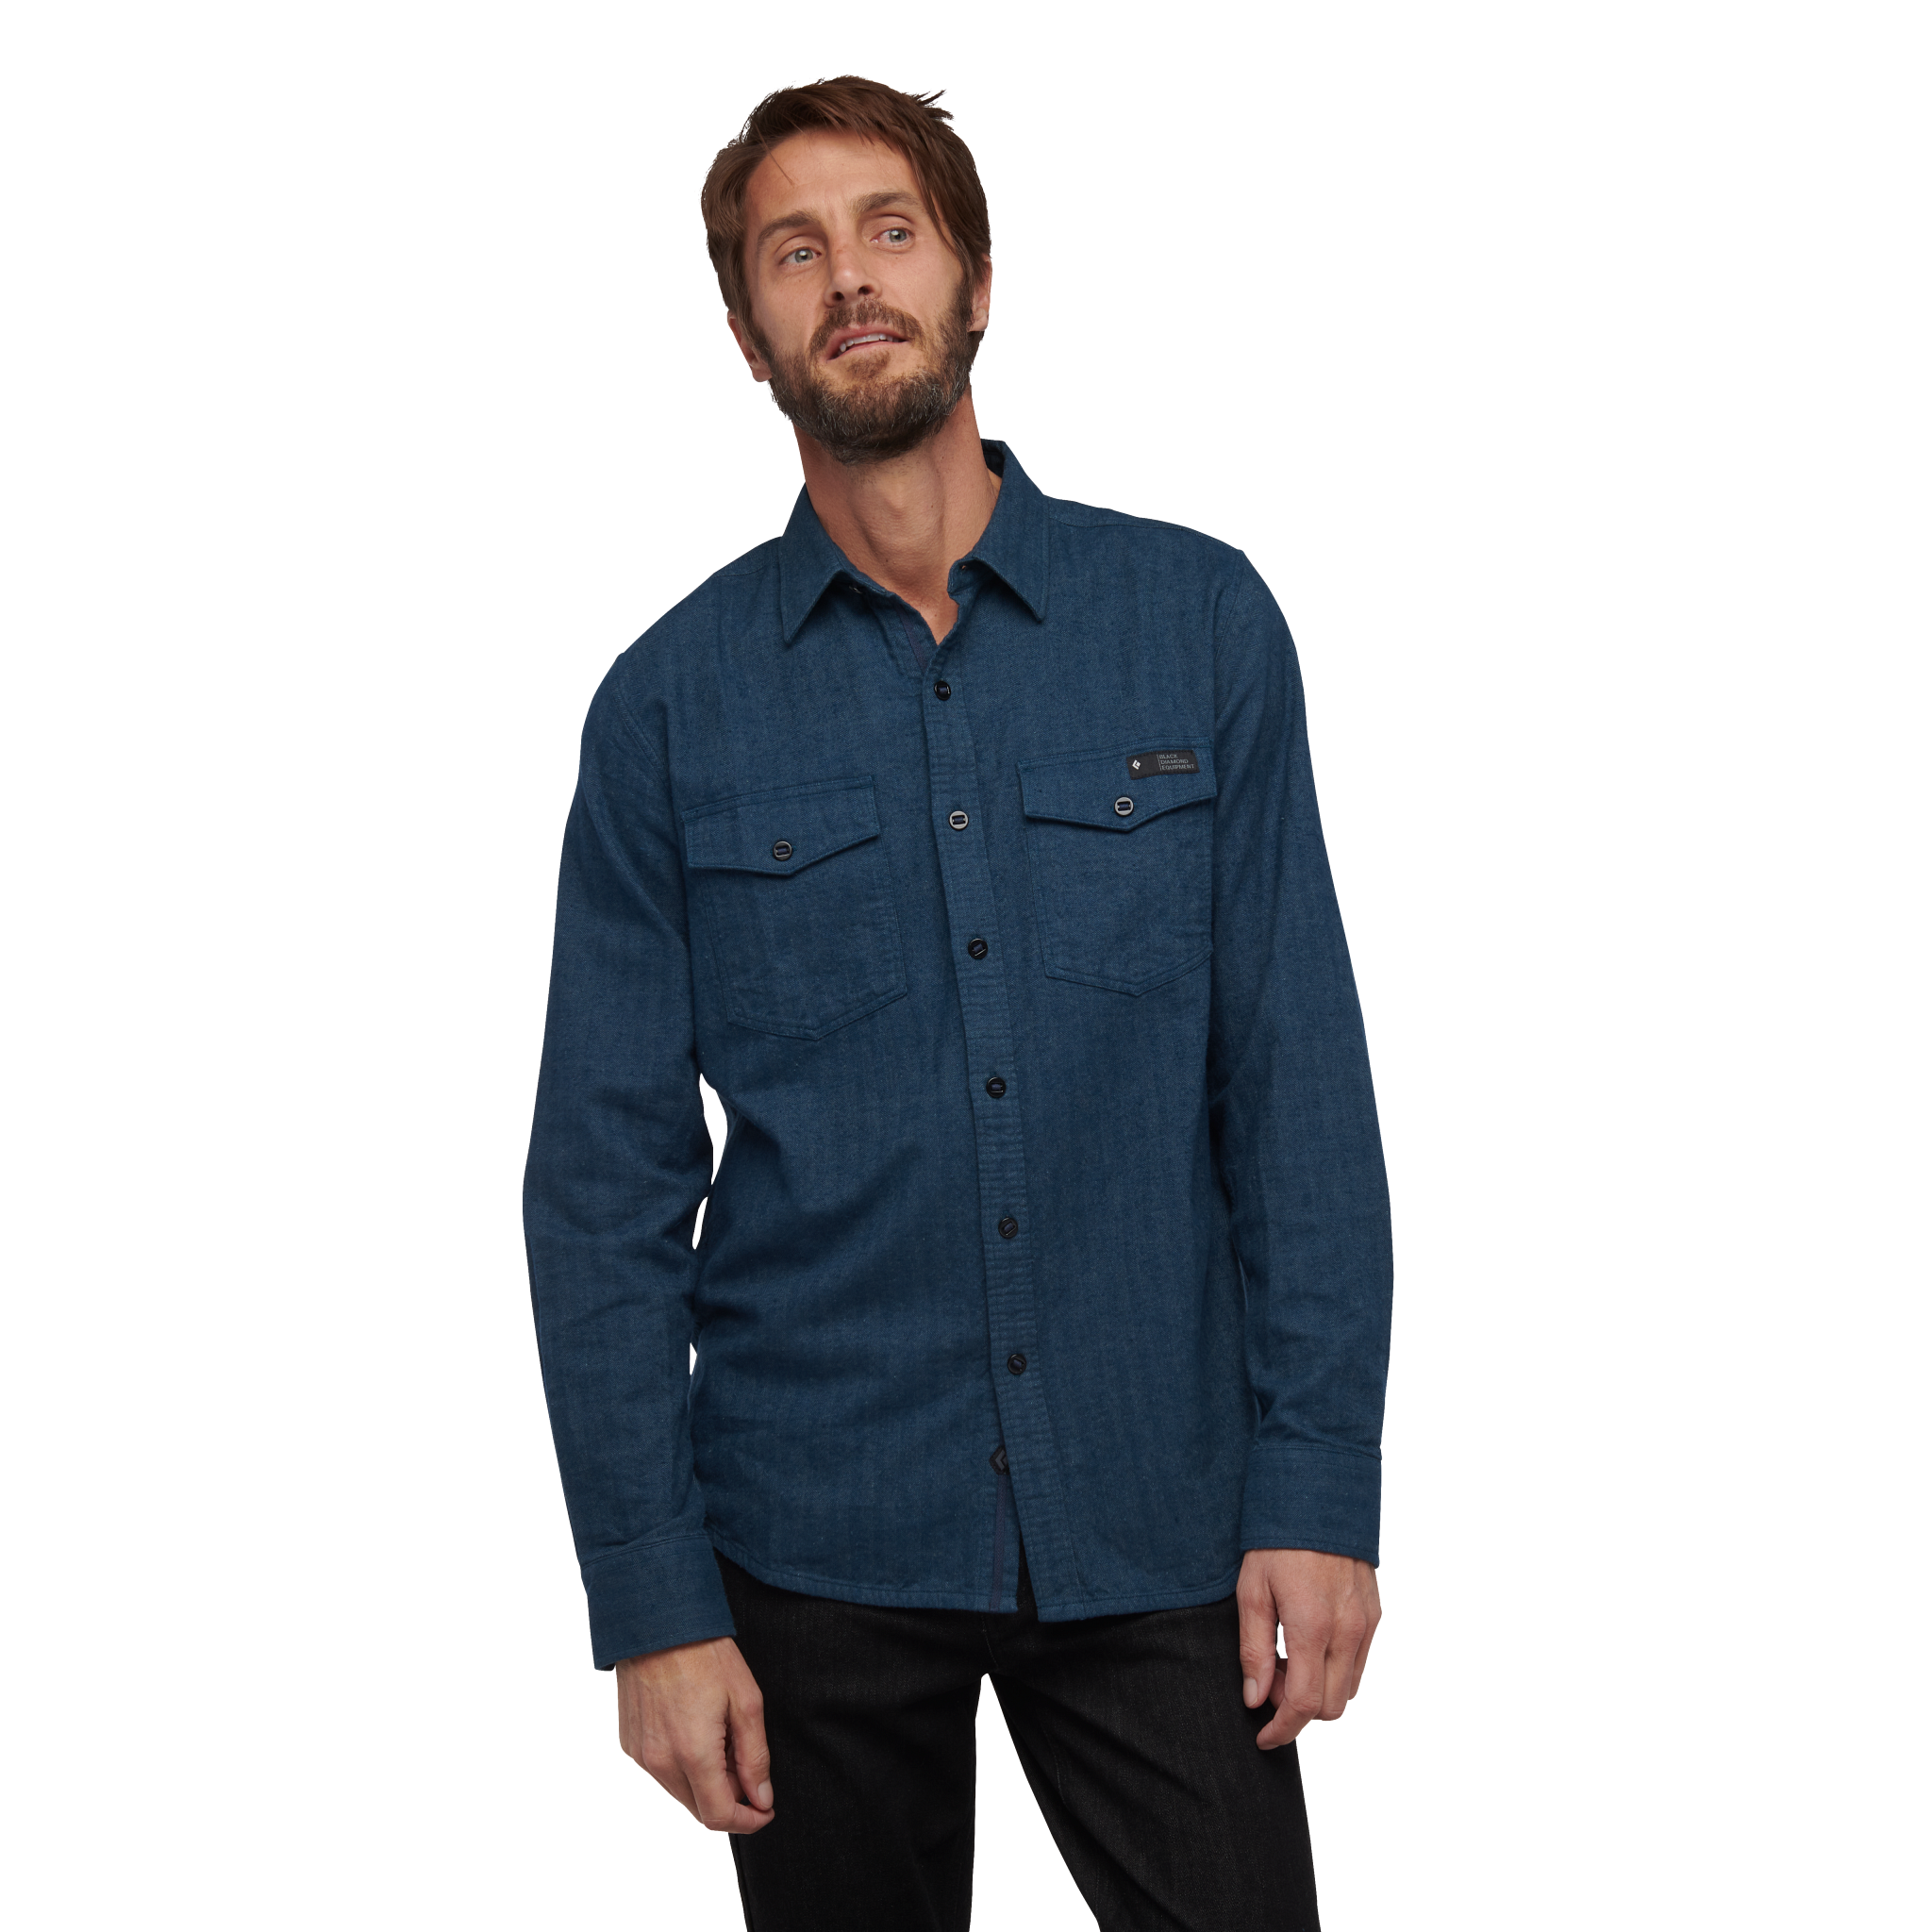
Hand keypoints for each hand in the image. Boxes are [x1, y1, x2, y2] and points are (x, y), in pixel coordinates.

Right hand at [615, 1635, 775, 1832]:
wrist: (658, 1624)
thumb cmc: (705, 1655)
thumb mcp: (745, 1700)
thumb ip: (754, 1756)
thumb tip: (761, 1797)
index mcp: (693, 1754)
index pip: (718, 1817)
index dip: (747, 1821)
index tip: (764, 1809)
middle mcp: (660, 1763)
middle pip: (698, 1810)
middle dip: (728, 1800)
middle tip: (745, 1766)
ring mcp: (640, 1756)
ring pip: (679, 1794)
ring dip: (705, 1784)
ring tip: (722, 1742)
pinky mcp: (630, 1745)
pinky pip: (660, 1773)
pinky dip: (682, 1768)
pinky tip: (696, 1734)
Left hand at [1236, 1547, 1381, 1748]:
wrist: (1318, 1497)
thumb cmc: (1277, 1542)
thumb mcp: (1252, 1591)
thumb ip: (1254, 1649)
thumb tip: (1255, 1699)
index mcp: (1311, 1628)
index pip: (1303, 1705)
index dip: (1282, 1730)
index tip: (1263, 1737)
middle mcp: (1347, 1632)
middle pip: (1330, 1708)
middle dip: (1297, 1710)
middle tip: (1268, 1682)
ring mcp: (1366, 1625)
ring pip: (1348, 1691)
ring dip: (1318, 1692)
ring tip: (1286, 1661)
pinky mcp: (1375, 1615)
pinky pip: (1359, 1664)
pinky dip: (1335, 1672)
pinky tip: (1310, 1646)